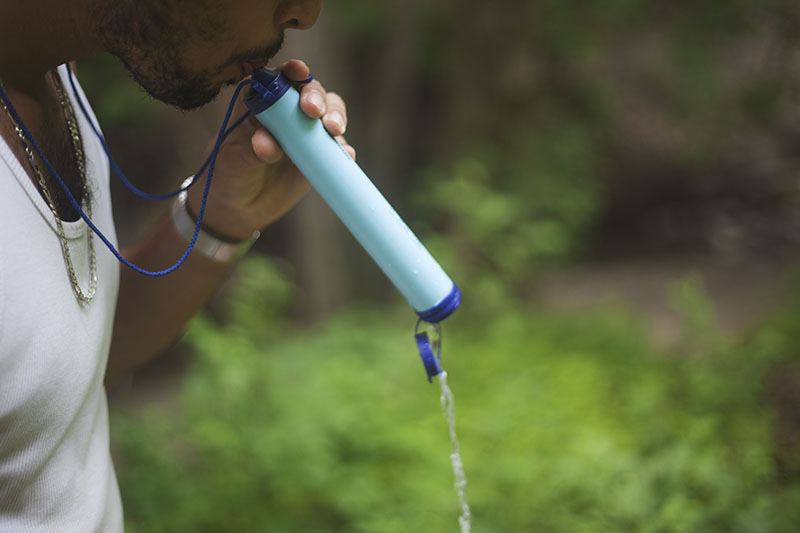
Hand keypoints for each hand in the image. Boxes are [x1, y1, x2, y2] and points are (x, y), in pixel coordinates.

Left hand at [186, 59, 354, 240]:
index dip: (291, 70)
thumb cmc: (228, 174)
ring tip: (333, 131)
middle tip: (314, 112)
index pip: (277, 78)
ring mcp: (306, 133)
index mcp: (259, 102)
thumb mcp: (234, 161)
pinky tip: (346, 154)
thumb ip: (250, 150)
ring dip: (336, 117)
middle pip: (310, 92)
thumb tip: (267, 143)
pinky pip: (337, 148)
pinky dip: (344, 149)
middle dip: (316, 97)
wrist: (238, 208)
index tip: (299, 73)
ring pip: (329, 115)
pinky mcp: (319, 156)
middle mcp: (287, 112)